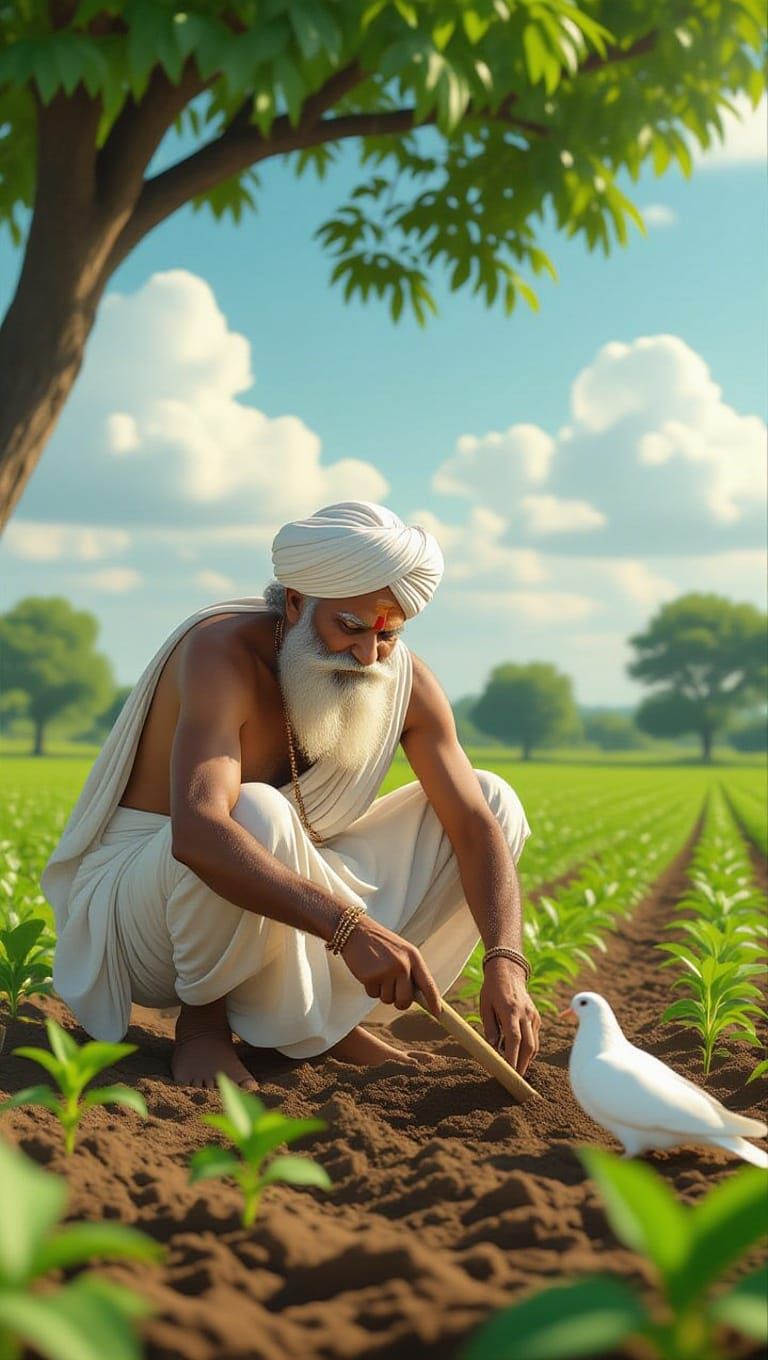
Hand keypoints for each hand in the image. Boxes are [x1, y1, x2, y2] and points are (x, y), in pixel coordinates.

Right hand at [339, 915, 441, 1018]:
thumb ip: (411, 971)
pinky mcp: (371, 976)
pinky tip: (368, 972)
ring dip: (382, 992)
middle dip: (399, 1001)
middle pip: (406, 1000)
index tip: (438, 1013)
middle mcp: (403, 964)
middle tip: (391, 989)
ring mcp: (387, 971)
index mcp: (413, 957)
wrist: (356, 931)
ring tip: (378, 972)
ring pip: (388, 1000)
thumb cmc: (380, 944)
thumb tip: (421, 997)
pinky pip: (373, 995)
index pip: (428, 984)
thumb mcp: (402, 952)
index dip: (434, 1001)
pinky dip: (370, 988)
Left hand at [480, 957, 540, 1076]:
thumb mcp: (485, 1006)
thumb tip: (493, 1047)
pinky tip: (522, 1055)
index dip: (512, 1057)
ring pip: (534, 1043)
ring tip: (518, 1071)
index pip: (514, 1038)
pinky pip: (535, 1036)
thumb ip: (490, 1027)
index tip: (509, 1072)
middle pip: (528, 1045)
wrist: (508, 971)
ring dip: (528, 1059)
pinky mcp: (536, 1016)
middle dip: (523, 1064)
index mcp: (510, 1010)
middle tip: (516, 1079)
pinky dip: (530, 1048)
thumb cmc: (492, 989)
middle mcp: (524, 1014)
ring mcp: (532, 1015)